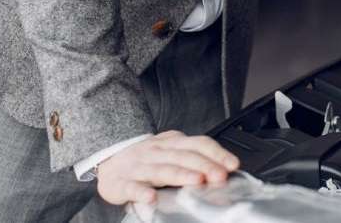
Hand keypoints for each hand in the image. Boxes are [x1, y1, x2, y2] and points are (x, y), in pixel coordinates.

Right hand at [96, 130, 239, 205]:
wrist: (108, 161)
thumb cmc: (146, 159)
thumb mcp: (171, 150)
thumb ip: (192, 156)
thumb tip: (222, 167)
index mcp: (172, 143)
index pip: (198, 143)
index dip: (217, 153)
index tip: (232, 164)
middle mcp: (157, 151)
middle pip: (184, 156)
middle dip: (205, 166)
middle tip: (220, 176)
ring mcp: (139, 166)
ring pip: (162, 169)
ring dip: (181, 175)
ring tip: (196, 181)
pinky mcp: (121, 183)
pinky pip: (132, 187)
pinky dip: (141, 192)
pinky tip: (151, 197)